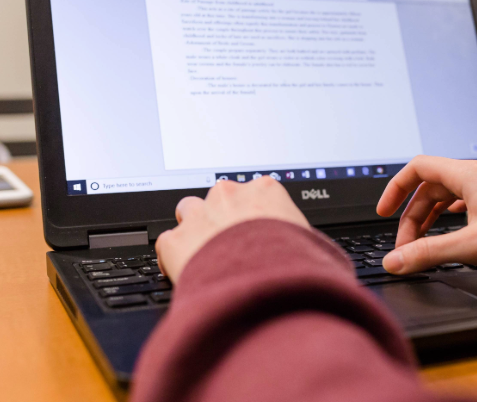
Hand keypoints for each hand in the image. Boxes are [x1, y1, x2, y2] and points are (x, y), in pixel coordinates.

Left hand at [156, 177, 309, 282]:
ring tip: (205, 256)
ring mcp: (200, 215)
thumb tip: (303, 248)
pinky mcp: (176, 241)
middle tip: (231, 246)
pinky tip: (186, 274)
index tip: (253, 230)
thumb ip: (295, 234)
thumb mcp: (308, 241)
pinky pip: (167, 243)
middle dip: (222, 218)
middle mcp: (229, 195)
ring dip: (194, 229)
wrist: (267, 287)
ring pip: (188, 211)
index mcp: (265, 190)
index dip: (251, 214)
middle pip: (219, 198)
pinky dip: (174, 258)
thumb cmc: (293, 266)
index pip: (253, 192)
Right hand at [376, 156, 476, 274]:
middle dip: (413, 215)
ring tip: (425, 242)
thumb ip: (429, 253)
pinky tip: (454, 232)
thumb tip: (395, 261)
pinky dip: (452, 215)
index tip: (383, 212)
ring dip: (432, 216)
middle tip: (407, 245)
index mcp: (470, 175)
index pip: (418, 167)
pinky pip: (468, 199)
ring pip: (450, 193)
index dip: (395, 188)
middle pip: (432, 185)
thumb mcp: (473, 247)